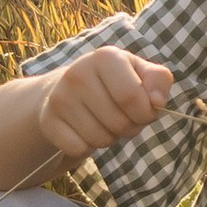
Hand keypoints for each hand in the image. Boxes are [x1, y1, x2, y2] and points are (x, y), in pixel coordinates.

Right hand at [41, 46, 172, 162]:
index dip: (145, 113)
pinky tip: (84, 129)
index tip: (144, 110)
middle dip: (129, 127)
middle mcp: (78, 73)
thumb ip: (158, 80)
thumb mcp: (140, 72)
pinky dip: (87, 147)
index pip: (132, 97)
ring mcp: (60, 97)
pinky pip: (78, 149)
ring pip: (100, 139)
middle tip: (122, 116)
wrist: (66, 88)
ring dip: (109, 138)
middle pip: (119, 122)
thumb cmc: (114, 82)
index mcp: (105, 57)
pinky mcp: (48, 120)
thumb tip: (158, 102)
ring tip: (103, 121)